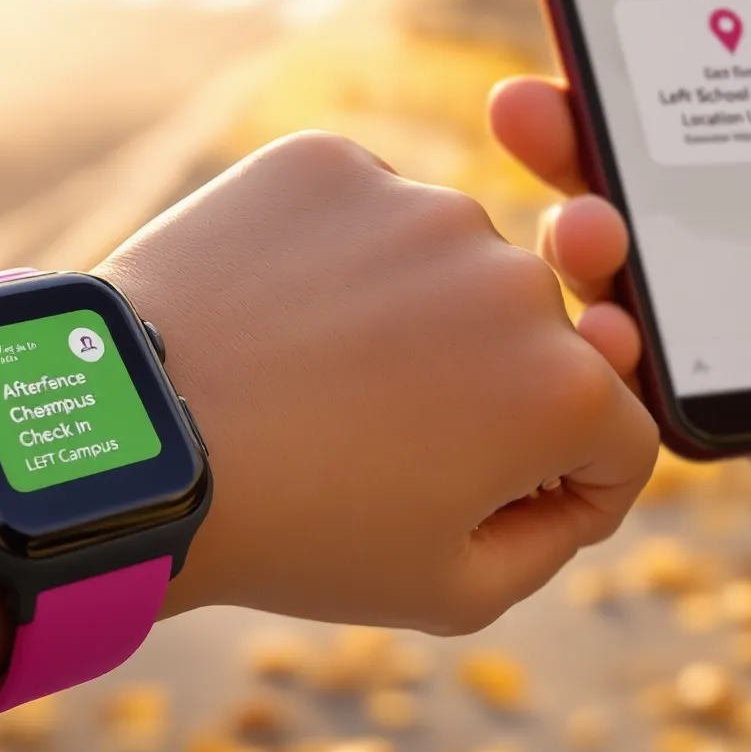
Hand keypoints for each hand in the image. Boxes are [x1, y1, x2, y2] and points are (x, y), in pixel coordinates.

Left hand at [103, 131, 657, 634]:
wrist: (133, 444)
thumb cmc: (292, 532)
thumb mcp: (448, 589)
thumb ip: (551, 535)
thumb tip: (580, 472)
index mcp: (564, 388)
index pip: (617, 435)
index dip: (561, 488)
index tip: (481, 501)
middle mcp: (511, 274)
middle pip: (536, 341)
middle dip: (484, 392)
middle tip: (377, 442)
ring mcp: (416, 204)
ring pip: (447, 266)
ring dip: (411, 316)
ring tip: (314, 380)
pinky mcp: (328, 162)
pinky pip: (363, 212)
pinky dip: (334, 258)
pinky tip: (277, 316)